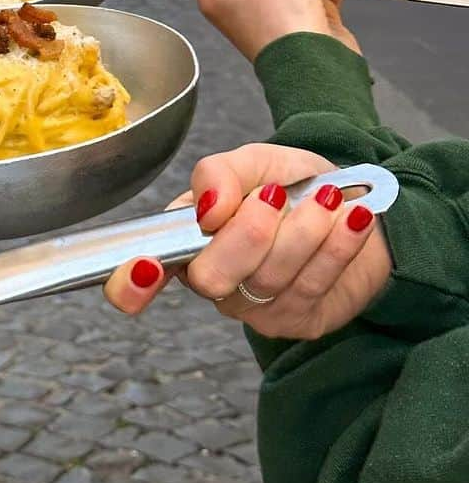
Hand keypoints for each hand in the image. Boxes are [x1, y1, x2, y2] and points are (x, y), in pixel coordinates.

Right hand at [103, 143, 392, 340]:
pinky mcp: (300, 321)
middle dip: (249, 232)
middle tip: (277, 196)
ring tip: (327, 196)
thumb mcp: (253, 162)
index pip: (139, 277)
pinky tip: (352, 218)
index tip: (143, 269)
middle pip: (213, 277)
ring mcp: (255, 308)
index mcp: (187, 238)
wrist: (352, 202)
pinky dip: (337, 246)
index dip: (131, 282)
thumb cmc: (291, 183)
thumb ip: (221, 174)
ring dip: (305, 230)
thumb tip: (208, 209)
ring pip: (269, 280)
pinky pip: (313, 288)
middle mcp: (214, 280)